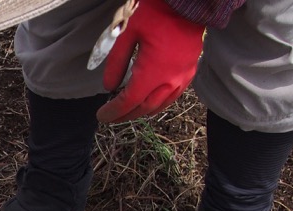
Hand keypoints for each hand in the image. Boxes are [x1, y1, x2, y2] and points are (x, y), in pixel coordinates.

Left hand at [96, 0, 204, 123]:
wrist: (190, 2)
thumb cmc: (156, 12)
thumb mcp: (127, 33)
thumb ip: (116, 62)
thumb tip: (109, 87)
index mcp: (152, 72)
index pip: (129, 101)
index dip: (114, 111)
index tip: (102, 115)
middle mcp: (170, 79)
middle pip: (144, 107)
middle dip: (126, 115)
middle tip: (111, 117)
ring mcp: (183, 76)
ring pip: (160, 104)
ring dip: (142, 111)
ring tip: (128, 112)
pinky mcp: (190, 70)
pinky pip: (174, 95)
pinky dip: (159, 103)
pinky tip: (150, 102)